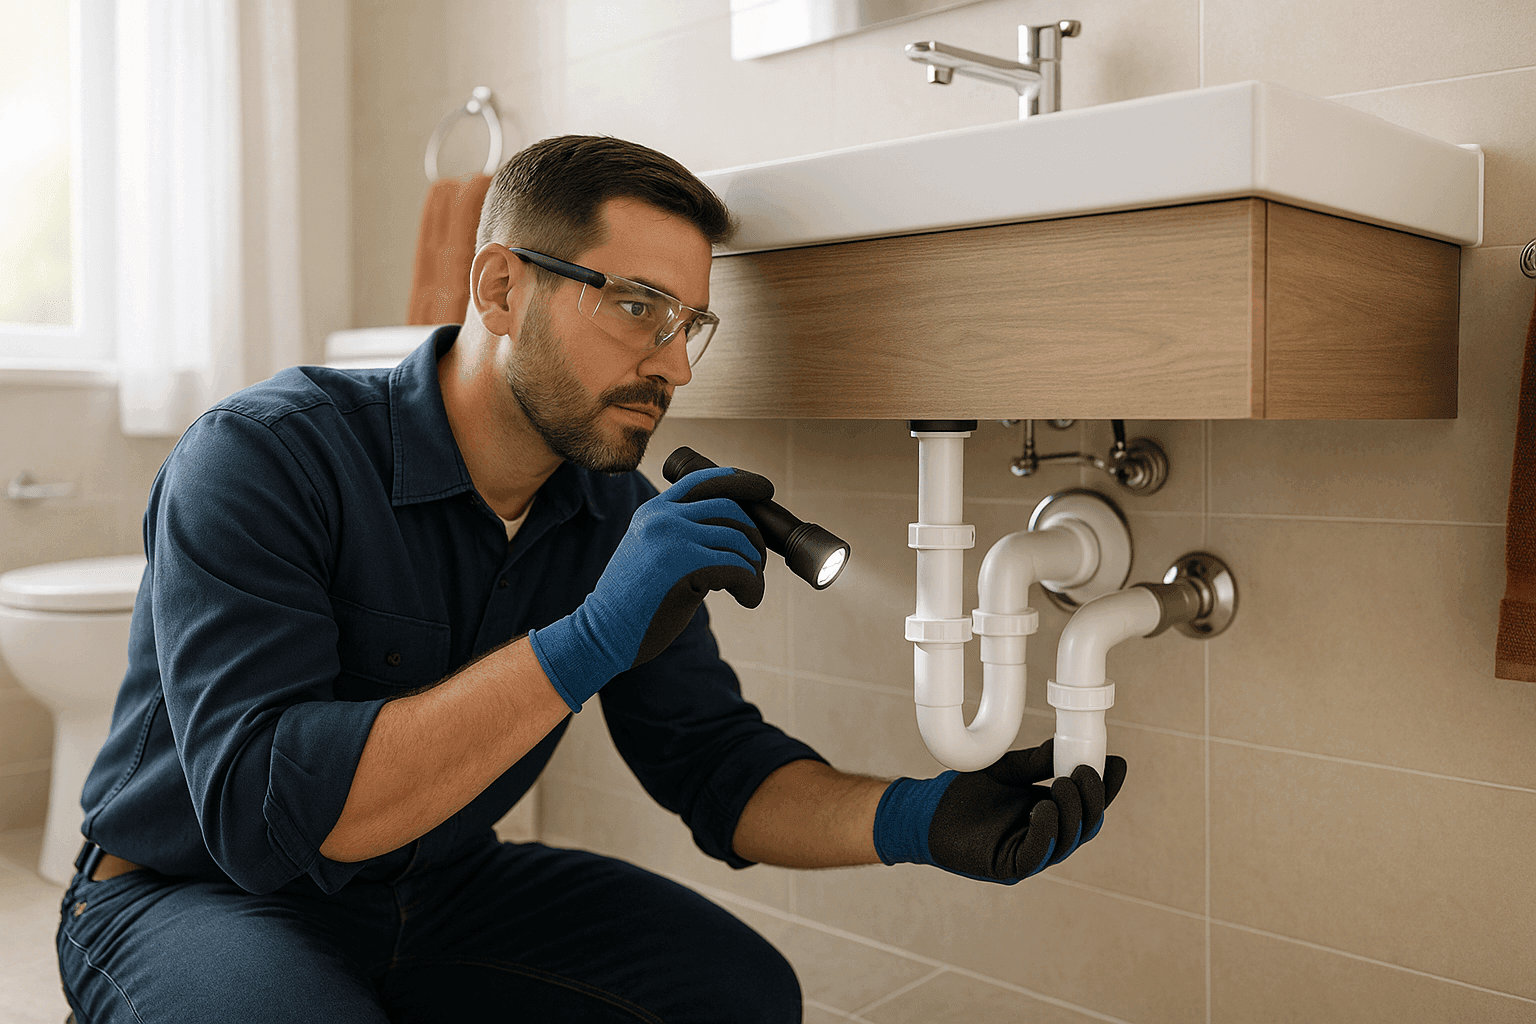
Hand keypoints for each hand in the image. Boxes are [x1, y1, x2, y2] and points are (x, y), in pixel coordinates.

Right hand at [528, 466, 771, 710]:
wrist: (602, 634)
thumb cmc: (633, 604)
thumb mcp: (651, 556)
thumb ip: (681, 538)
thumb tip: (731, 535)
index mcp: (653, 511)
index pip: (703, 479)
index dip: (740, 481)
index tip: (765, 489)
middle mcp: (662, 517)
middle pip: (729, 508)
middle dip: (754, 536)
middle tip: (758, 564)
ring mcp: (671, 538)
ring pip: (737, 539)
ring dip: (755, 567)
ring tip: (752, 588)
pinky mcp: (683, 565)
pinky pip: (737, 567)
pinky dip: (752, 585)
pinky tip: (749, 600)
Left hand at [871, 739, 1126, 882]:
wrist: (926, 810)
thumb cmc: (965, 793)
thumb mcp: (1007, 771)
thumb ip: (1036, 763)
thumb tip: (1067, 746)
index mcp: (1049, 813)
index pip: (1087, 804)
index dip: (1105, 787)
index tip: (1116, 763)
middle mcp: (1044, 836)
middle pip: (1085, 824)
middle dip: (1092, 798)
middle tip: (1086, 771)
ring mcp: (1029, 854)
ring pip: (1066, 840)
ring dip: (1072, 811)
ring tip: (1065, 783)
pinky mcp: (1009, 867)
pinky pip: (1037, 854)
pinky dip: (1045, 831)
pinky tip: (1043, 807)